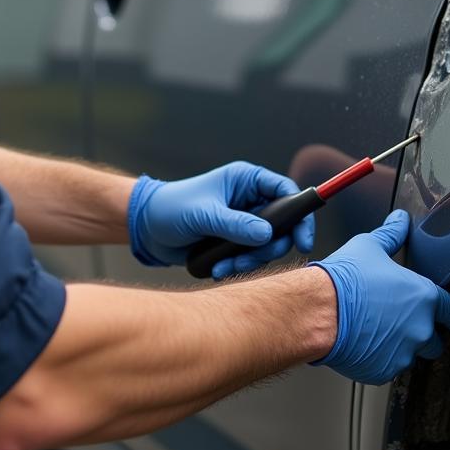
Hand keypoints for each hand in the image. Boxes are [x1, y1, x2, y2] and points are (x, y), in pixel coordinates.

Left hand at [128, 162, 314, 276]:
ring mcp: (244, 222)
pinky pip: (252, 257)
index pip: (286, 191)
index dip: (300, 214)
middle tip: (250, 259)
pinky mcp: (235, 242)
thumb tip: (267, 235)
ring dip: (251, 260)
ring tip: (225, 266)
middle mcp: (249, 200)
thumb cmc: (171, 208)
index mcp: (246, 180)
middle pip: (283, 224)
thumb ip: (235, 225)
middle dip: (270, 247)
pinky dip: (239, 266)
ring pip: (268, 245)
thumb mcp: (204, 215)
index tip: (301, 240)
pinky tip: (218, 269)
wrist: (147, 229)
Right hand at [312, 210, 449, 384]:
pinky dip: (378, 358)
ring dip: (399, 346)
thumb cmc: (344, 280)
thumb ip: (391, 234)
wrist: (319, 310)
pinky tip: (362, 342)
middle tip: (399, 321)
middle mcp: (420, 329)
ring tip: (374, 331)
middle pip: (435, 340)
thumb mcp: (369, 246)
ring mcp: (403, 354)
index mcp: (423, 298)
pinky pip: (387, 367)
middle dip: (423, 333)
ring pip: (410, 355)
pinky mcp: (383, 371)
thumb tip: (400, 220)